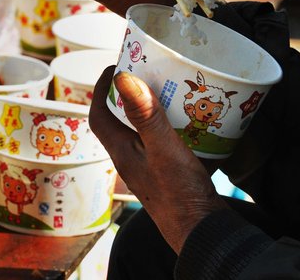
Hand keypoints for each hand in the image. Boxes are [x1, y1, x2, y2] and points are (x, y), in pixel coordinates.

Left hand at [90, 66, 227, 252]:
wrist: (201, 231)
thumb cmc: (180, 193)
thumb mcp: (163, 147)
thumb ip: (144, 115)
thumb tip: (122, 78)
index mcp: (121, 152)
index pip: (98, 115)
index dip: (100, 89)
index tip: (114, 67)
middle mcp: (130, 160)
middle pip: (119, 121)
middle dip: (127, 95)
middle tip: (144, 73)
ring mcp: (148, 169)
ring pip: (141, 132)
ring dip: (150, 110)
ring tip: (168, 91)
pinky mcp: (166, 175)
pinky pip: (160, 143)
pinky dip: (170, 127)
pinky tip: (189, 122)